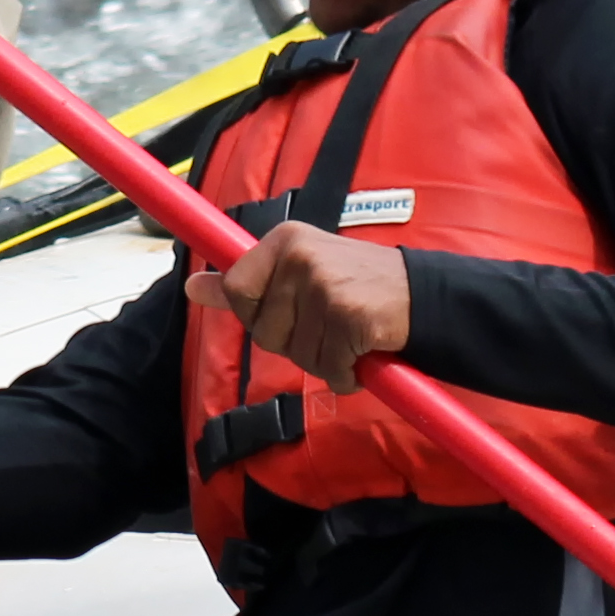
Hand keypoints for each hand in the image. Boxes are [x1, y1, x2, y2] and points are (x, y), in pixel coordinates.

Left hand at [185, 222, 410, 391]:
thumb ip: (245, 281)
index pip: (237, 291)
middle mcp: (300, 257)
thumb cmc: (356, 285)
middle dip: (294, 343)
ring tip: (347, 336)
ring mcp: (324, 286)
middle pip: (264, 332)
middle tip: (327, 324)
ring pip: (297, 356)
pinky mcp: (348, 316)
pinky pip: (330, 369)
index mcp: (284, 240)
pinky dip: (347, 375)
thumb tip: (192, 288)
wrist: (422, 296)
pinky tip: (362, 353)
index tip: (288, 311)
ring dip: (324, 361)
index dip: (258, 314)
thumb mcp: (297, 270)